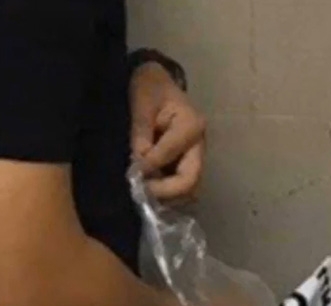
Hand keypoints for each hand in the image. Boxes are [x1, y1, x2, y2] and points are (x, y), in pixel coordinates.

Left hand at [129, 63, 206, 203]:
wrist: (156, 84)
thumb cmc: (149, 89)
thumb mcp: (141, 104)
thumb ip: (140, 132)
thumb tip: (139, 163)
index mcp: (190, 125)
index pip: (171, 154)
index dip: (149, 166)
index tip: (131, 172)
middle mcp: (199, 144)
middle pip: (190, 181)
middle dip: (164, 191)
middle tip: (140, 190)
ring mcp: (195, 156)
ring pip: (188, 189)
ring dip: (166, 196)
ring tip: (143, 190)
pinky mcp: (187, 164)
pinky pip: (181, 187)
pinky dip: (166, 194)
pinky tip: (149, 189)